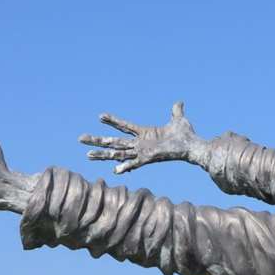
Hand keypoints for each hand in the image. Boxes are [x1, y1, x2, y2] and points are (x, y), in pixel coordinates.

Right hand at [78, 101, 204, 174]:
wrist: (193, 146)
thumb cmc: (186, 136)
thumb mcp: (178, 120)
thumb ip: (176, 111)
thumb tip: (179, 102)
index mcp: (145, 134)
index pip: (124, 127)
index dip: (113, 121)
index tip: (100, 116)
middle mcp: (140, 144)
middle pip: (114, 142)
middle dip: (97, 140)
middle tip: (80, 138)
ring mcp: (143, 152)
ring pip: (118, 153)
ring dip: (103, 154)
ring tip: (87, 154)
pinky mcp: (149, 158)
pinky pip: (134, 163)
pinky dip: (125, 167)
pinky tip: (114, 171)